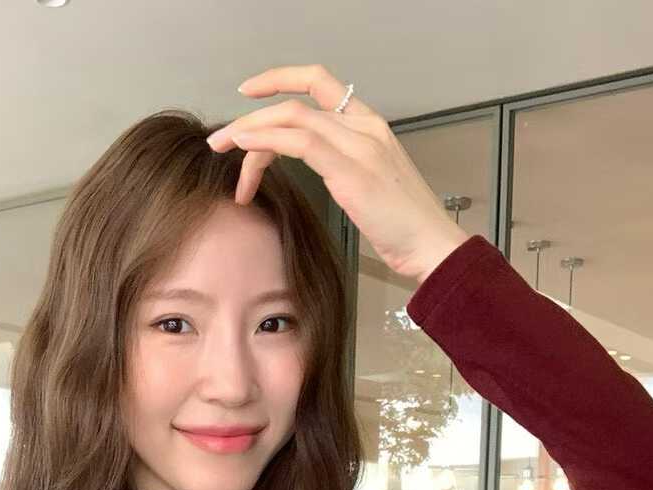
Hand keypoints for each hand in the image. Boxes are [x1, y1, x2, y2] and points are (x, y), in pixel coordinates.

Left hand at [206, 63, 469, 283]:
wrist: (432, 244)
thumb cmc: (404, 227)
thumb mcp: (372, 188)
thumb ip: (346, 170)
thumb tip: (320, 172)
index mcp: (370, 126)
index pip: (322, 84)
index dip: (281, 80)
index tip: (249, 95)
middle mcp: (364, 126)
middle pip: (296, 102)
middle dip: (251, 116)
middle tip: (220, 140)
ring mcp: (359, 144)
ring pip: (292, 118)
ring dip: (249, 130)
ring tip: (221, 148)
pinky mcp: (350, 169)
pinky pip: (298, 142)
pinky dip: (266, 141)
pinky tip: (244, 150)